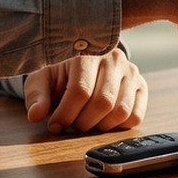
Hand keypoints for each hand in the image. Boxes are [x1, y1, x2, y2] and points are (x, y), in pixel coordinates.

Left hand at [23, 49, 147, 133]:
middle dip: (82, 122)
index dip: (65, 114)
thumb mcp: (42, 78)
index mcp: (87, 52)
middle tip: (71, 125)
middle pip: (103, 102)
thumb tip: (35, 115)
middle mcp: (113, 58)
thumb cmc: (60, 72)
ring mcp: (131, 71)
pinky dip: (118, 126)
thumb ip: (37, 96)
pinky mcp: (141, 85)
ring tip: (87, 122)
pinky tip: (103, 120)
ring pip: (121, 110)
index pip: (80, 90)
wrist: (83, 61)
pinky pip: (136, 116)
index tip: (54, 124)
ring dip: (100, 126)